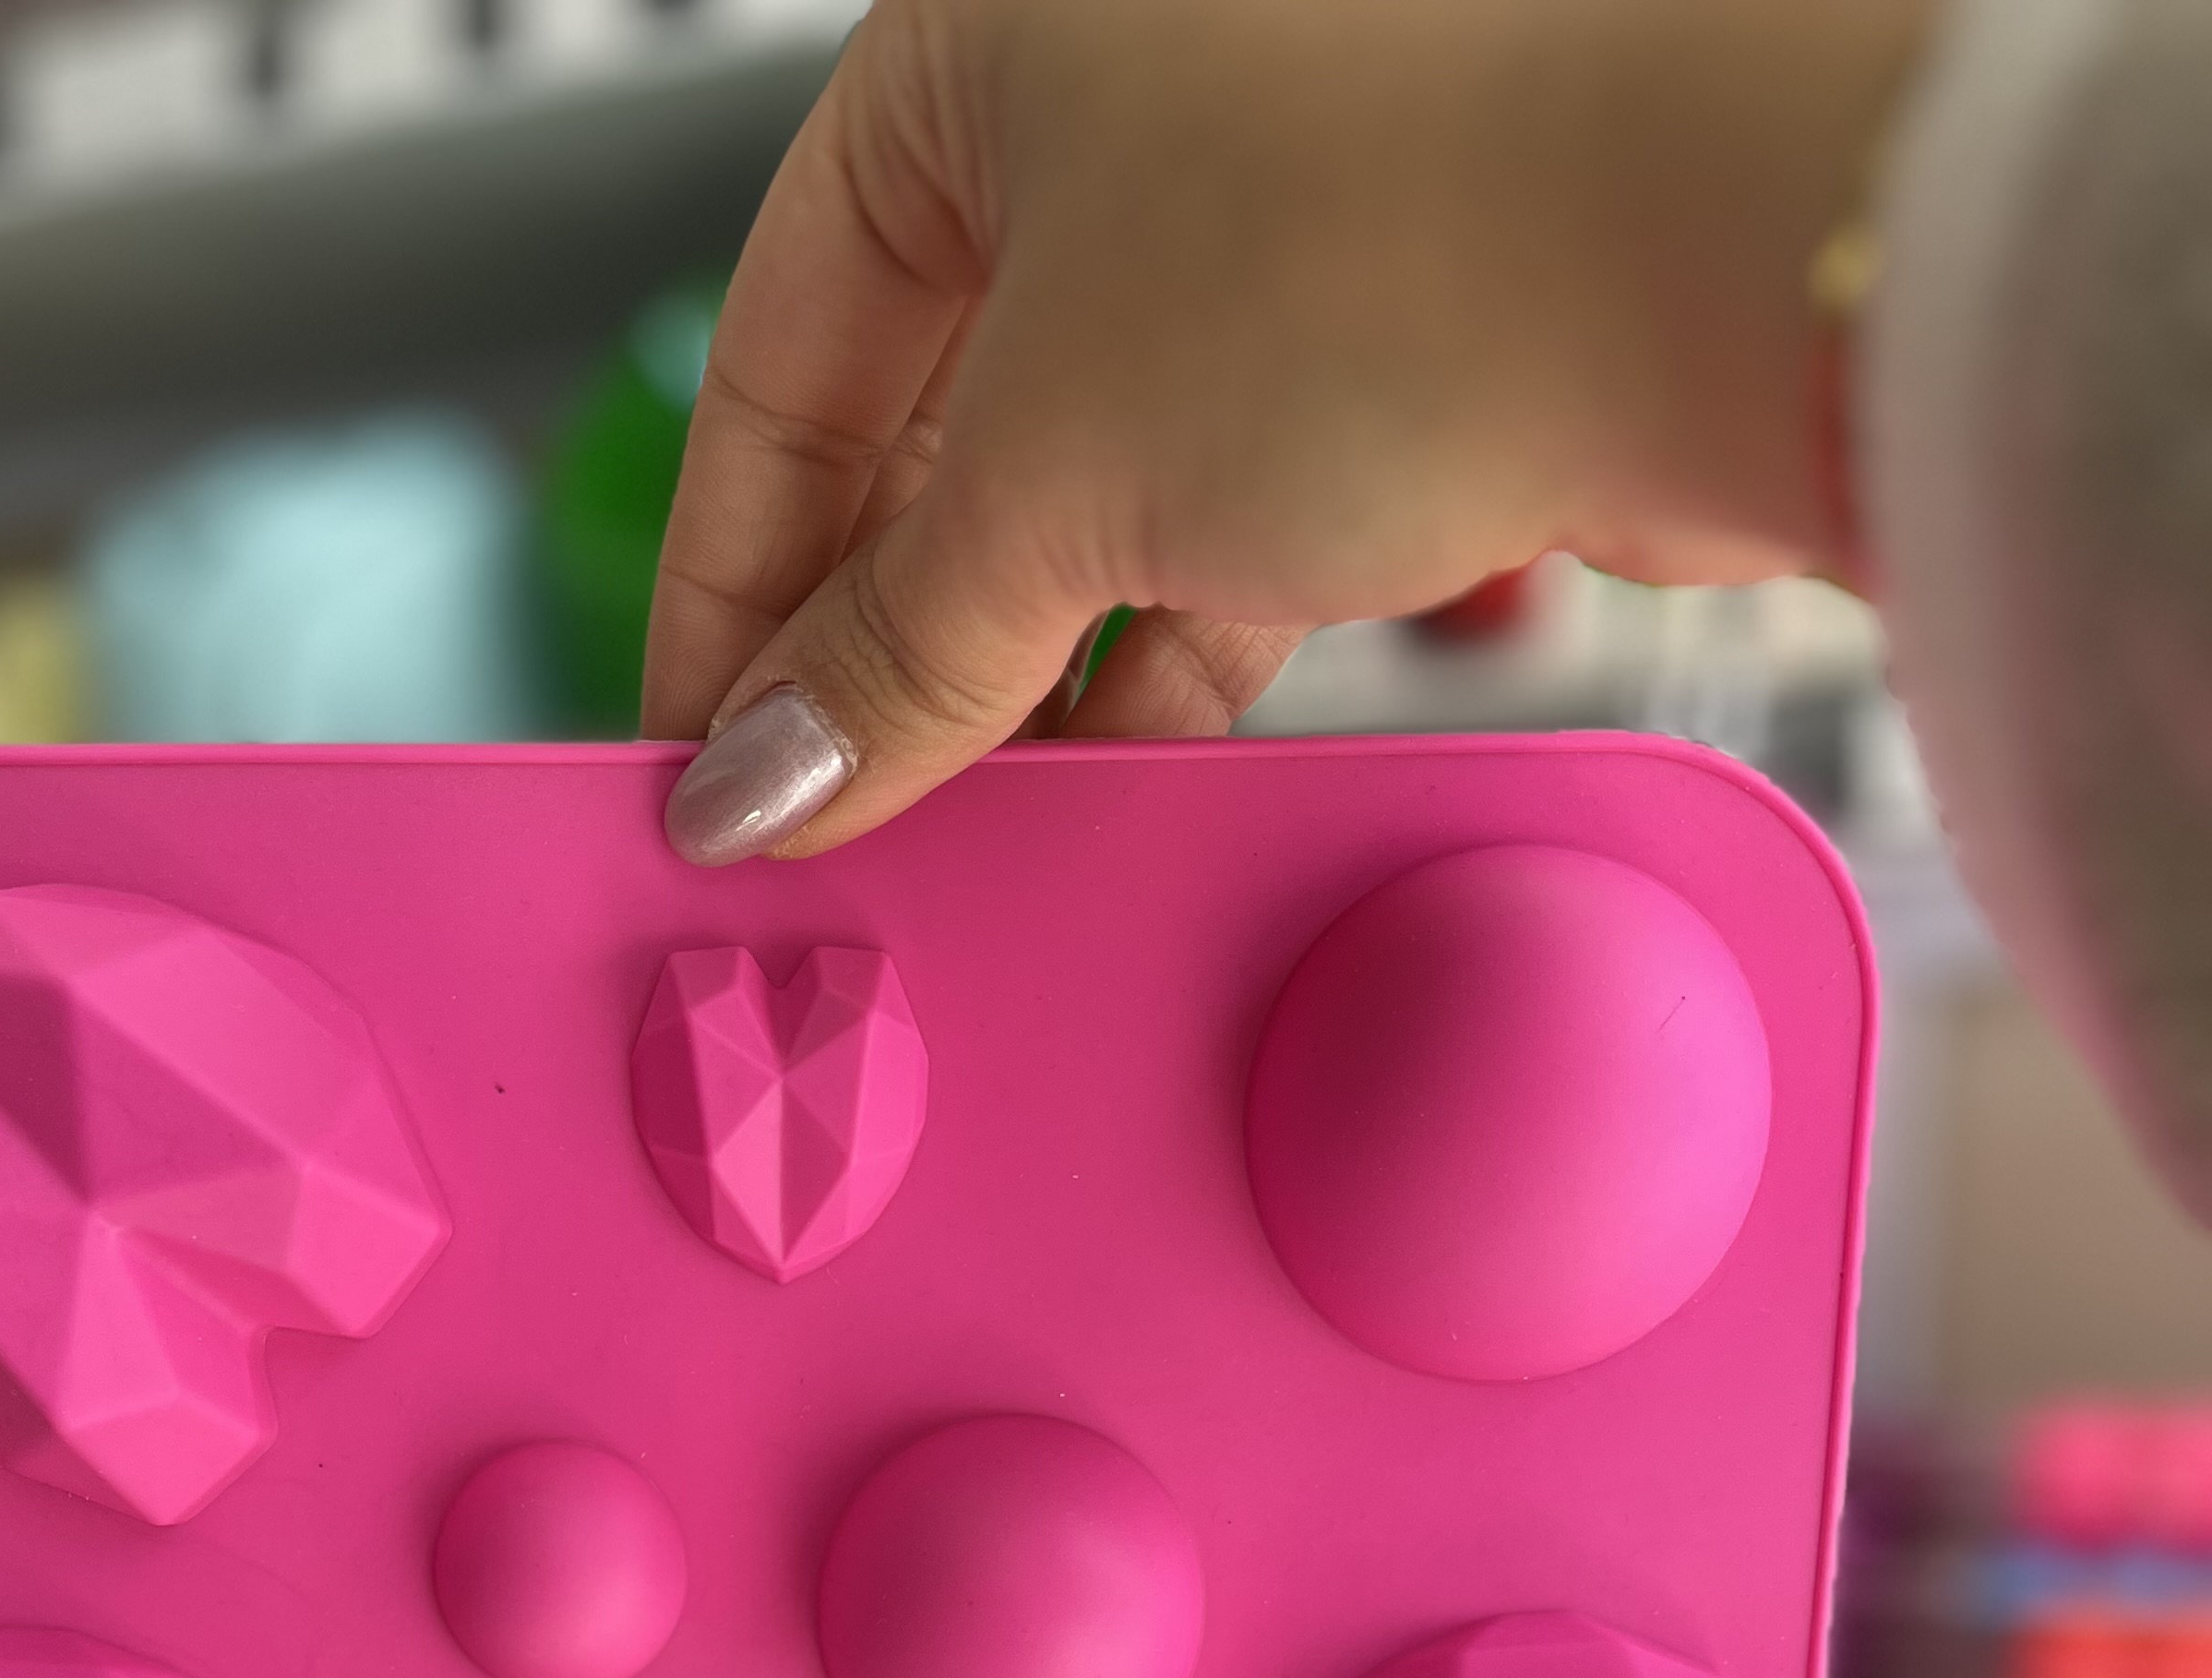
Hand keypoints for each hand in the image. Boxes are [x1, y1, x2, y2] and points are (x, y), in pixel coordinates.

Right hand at [644, 0, 1934, 862]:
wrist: (1741, 257)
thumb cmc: (1379, 255)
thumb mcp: (1050, 483)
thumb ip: (885, 656)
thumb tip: (753, 786)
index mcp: (985, 44)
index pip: (781, 347)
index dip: (729, 578)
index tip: (711, 760)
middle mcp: (1125, 100)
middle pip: (931, 418)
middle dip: (884, 636)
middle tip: (836, 818)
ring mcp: (1275, 220)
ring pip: (1085, 481)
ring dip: (1024, 668)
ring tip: (976, 825)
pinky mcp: (1406, 341)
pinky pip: (1224, 517)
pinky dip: (1163, 650)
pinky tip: (1122, 776)